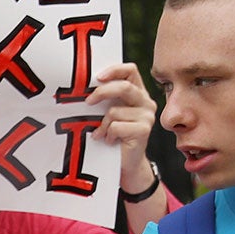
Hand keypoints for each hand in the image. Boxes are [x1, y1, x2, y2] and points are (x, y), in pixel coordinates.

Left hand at [90, 63, 157, 191]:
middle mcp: (146, 102)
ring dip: (103, 124)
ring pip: (115, 111)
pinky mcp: (144, 130)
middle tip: (88, 102)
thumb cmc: (114, 136)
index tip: (97, 77)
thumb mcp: (110, 114)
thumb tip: (87, 87)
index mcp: (138, 93)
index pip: (131, 70)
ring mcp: (147, 116)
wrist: (126, 164)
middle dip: (102, 92)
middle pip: (124, 87)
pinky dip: (107, 135)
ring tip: (102, 133)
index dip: (115, 70)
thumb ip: (107, 99)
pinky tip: (110, 141)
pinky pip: (116, 126)